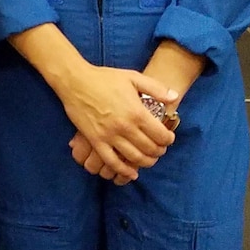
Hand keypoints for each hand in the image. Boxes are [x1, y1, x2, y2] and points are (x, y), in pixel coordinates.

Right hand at [56, 65, 177, 181]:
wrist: (75, 81)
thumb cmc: (104, 78)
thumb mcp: (133, 77)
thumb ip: (156, 88)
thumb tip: (174, 97)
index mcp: (137, 112)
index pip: (161, 135)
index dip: (168, 139)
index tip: (168, 138)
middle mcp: (125, 127)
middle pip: (150, 149)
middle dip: (159, 151)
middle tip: (160, 149)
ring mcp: (110, 136)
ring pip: (134, 158)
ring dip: (146, 162)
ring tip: (148, 158)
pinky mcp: (96, 141)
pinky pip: (112, 162)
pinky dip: (124, 170)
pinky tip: (131, 172)